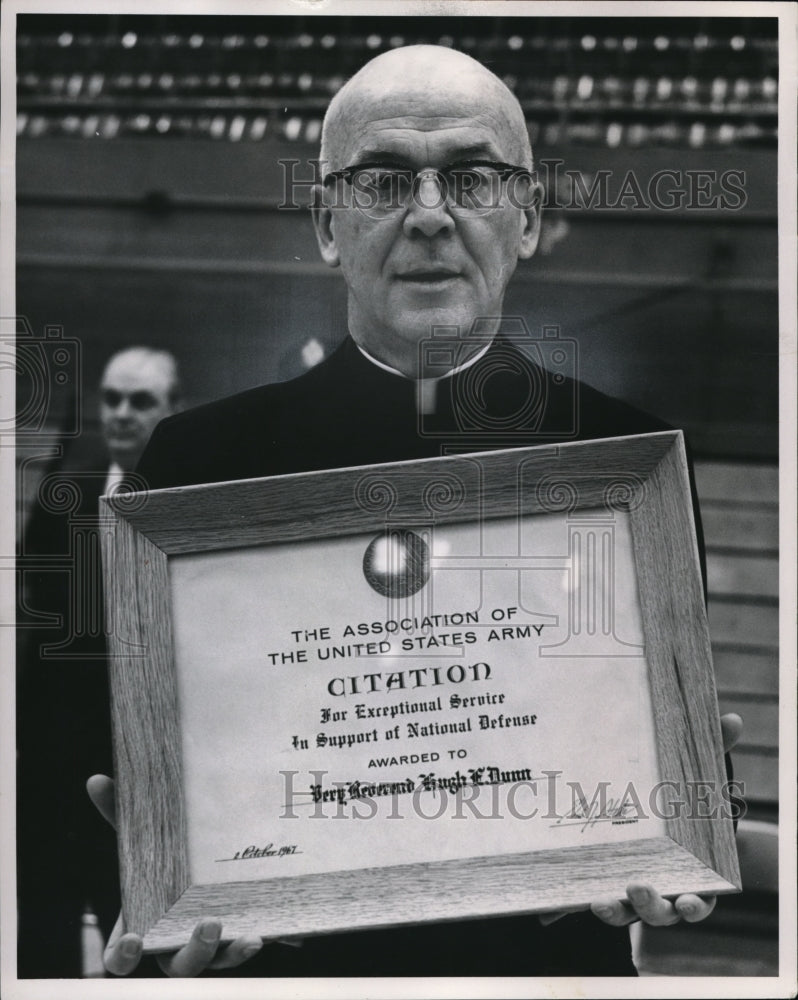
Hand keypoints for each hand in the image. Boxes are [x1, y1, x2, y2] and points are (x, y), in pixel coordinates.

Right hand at [87, 774, 264, 975]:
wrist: (209, 857)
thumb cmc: (166, 855)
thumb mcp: (145, 833)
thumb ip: (120, 813)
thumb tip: (97, 781)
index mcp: (144, 924)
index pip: (122, 959)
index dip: (125, 957)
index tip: (134, 939)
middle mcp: (176, 943)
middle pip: (179, 967)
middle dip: (195, 952)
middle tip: (210, 923)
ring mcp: (212, 944)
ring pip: (221, 962)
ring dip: (234, 954)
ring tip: (250, 937)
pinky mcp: (243, 934)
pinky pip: (253, 944)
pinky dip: (268, 939)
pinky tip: (282, 930)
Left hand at [539, 712, 743, 929]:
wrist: (656, 813)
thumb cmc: (686, 801)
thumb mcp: (701, 777)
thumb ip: (717, 750)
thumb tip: (730, 719)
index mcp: (693, 876)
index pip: (698, 901)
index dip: (695, 905)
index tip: (689, 902)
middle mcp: (662, 891)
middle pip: (658, 914)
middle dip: (649, 907)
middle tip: (636, 887)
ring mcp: (629, 893)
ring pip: (623, 914)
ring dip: (612, 912)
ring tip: (599, 901)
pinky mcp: (601, 885)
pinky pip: (584, 902)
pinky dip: (570, 908)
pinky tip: (550, 909)